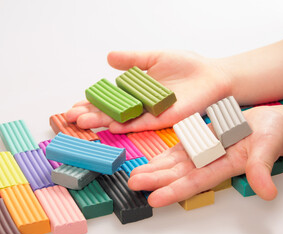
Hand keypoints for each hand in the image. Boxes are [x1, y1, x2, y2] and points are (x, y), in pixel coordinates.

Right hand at [66, 51, 232, 132]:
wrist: (211, 75)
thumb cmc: (187, 66)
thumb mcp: (154, 58)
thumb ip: (132, 60)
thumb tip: (109, 57)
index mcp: (136, 91)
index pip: (109, 98)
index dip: (91, 102)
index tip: (75, 104)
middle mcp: (139, 105)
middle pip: (110, 111)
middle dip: (90, 114)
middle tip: (71, 117)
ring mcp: (150, 113)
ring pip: (121, 119)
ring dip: (102, 121)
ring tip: (83, 122)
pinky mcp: (162, 118)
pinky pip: (142, 123)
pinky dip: (127, 125)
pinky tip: (111, 126)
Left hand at [128, 106, 282, 206]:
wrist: (270, 123)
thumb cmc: (273, 134)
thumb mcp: (268, 147)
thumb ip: (261, 168)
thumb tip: (266, 191)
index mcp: (224, 166)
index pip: (195, 183)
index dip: (174, 192)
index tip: (155, 198)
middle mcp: (209, 162)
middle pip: (177, 175)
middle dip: (154, 180)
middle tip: (133, 183)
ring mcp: (203, 152)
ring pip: (174, 164)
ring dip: (154, 170)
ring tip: (135, 174)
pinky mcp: (200, 141)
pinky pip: (178, 150)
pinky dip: (163, 156)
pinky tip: (151, 161)